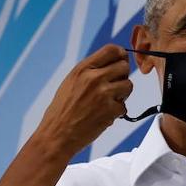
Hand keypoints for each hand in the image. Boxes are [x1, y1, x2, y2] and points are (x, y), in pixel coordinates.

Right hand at [33, 44, 132, 158]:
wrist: (57, 135)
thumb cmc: (62, 110)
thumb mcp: (71, 82)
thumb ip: (90, 72)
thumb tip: (112, 64)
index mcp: (83, 69)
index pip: (111, 50)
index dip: (121, 55)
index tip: (121, 62)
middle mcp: (94, 78)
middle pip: (124, 66)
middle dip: (122, 76)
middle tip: (114, 87)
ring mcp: (103, 94)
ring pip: (128, 85)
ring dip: (122, 95)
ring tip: (108, 102)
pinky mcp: (110, 111)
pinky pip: (124, 107)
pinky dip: (117, 113)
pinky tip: (103, 116)